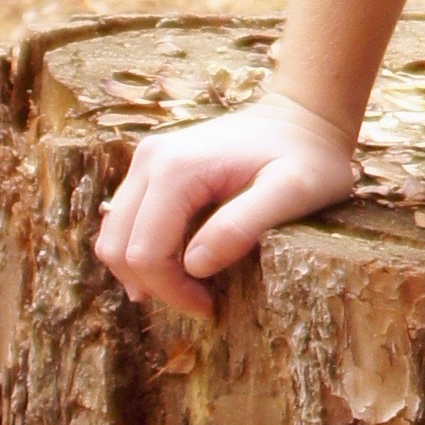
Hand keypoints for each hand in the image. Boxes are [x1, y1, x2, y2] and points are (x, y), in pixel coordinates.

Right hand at [93, 92, 358, 321]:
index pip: (144, 254)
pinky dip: (146, 250)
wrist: (304, 117)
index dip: (172, 292)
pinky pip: (128, 223)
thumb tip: (194, 265)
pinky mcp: (152, 168)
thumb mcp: (292, 193)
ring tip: (194, 285)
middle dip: (156, 286)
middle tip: (201, 302)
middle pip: (118, 248)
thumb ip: (241, 226)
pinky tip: (185, 260)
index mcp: (176, 169)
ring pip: (116, 237)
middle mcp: (150, 160)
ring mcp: (146, 161)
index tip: (209, 307)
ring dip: (146, 271)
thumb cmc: (308, 157)